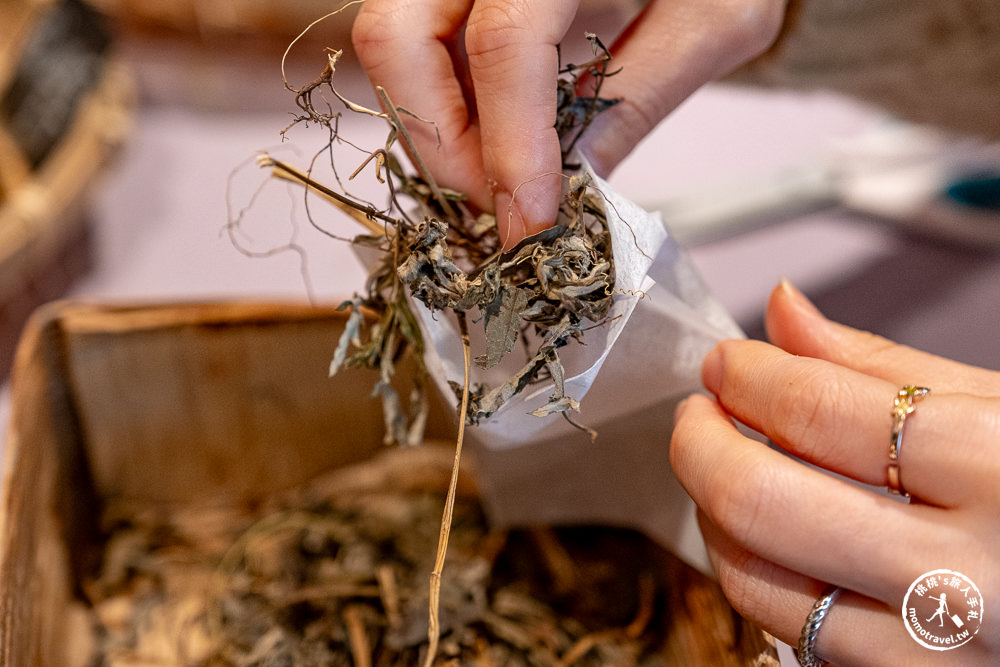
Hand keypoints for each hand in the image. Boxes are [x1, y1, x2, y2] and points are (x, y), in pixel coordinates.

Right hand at [352, 0, 786, 246]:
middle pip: (398, 36)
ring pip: (392, 43)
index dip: (511, 145)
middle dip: (440, 143)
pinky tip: (502, 133)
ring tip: (505, 174)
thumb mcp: (716, 18)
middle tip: (499, 203)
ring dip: (436, 128)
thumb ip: (639, 98)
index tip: (529, 223)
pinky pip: (415, 43)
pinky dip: (445, 102)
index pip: (505, 40)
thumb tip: (573, 192)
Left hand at [671, 280, 998, 665]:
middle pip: (767, 503)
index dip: (749, 376)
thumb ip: (890, 366)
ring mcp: (939, 655)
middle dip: (702, 444)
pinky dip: (766, 578)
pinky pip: (798, 638)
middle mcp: (969, 579)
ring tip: (728, 471)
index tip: (726, 361)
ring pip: (761, 585)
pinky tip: (777, 540)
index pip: (822, 412)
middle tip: (700, 412)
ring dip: (718, 517)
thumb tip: (784, 315)